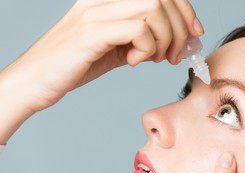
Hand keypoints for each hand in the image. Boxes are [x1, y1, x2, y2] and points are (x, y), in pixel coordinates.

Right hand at [0, 0, 202, 142]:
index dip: (185, 9)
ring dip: (167, 39)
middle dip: (182, 28)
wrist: (37, 80)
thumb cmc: (75, 64)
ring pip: (153, 9)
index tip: (195, 32)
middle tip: (176, 54)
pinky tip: (134, 62)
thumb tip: (177, 43)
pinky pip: (138, 30)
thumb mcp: (117, 49)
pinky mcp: (92, 32)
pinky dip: (147, 49)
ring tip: (157, 58)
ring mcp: (96, 12)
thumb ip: (143, 42)